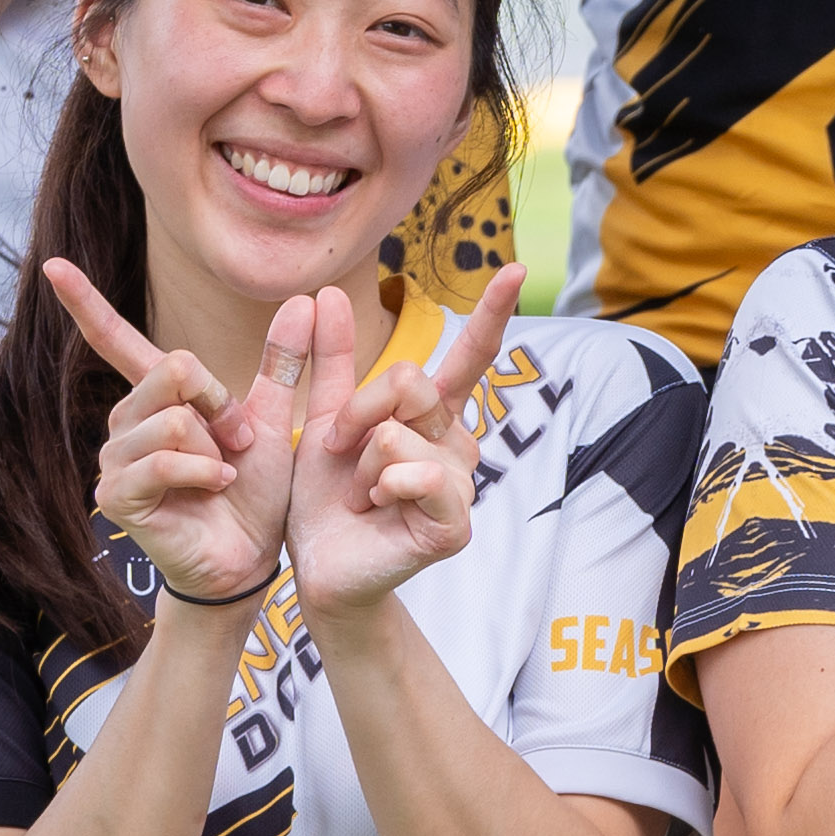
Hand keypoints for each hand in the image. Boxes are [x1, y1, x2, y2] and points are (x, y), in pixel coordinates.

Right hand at [46, 251, 304, 604]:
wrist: (248, 560)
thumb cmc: (252, 495)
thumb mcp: (271, 420)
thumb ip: (283, 362)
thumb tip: (307, 298)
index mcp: (155, 400)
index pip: (115, 341)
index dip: (84, 302)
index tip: (52, 265)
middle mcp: (127, 422)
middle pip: (173, 368)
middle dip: (221, 402)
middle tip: (239, 441)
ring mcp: (116, 460)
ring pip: (172, 416)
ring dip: (215, 444)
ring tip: (225, 473)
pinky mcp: (118, 496)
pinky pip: (163, 460)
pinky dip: (202, 471)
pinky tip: (214, 486)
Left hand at [284, 263, 522, 621]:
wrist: (318, 564)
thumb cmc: (325, 498)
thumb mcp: (321, 419)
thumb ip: (330, 359)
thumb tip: (334, 293)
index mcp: (431, 417)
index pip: (470, 357)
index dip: (492, 313)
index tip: (516, 270)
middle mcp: (456, 443)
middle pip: (411, 381)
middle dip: (356, 411)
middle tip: (341, 451)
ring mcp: (462, 482)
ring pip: (403, 434)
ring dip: (364, 464)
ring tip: (363, 496)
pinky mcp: (456, 521)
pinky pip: (422, 475)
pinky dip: (387, 487)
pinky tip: (381, 509)